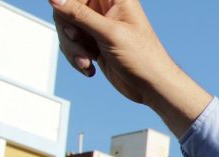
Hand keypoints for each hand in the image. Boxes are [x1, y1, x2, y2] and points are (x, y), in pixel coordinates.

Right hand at [50, 0, 210, 135]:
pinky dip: (76, 56)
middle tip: (77, 40)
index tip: (68, 21)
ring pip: (67, 28)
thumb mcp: (109, 33)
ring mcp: (98, 27)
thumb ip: (80, 14)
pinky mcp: (94, 43)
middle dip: (68, 28)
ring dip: (72, 47)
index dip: (68, 3)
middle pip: (67, 9)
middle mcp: (105, 9)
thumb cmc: (143, 58)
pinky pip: (72, 44)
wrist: (152, 86)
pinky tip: (89, 68)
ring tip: (87, 60)